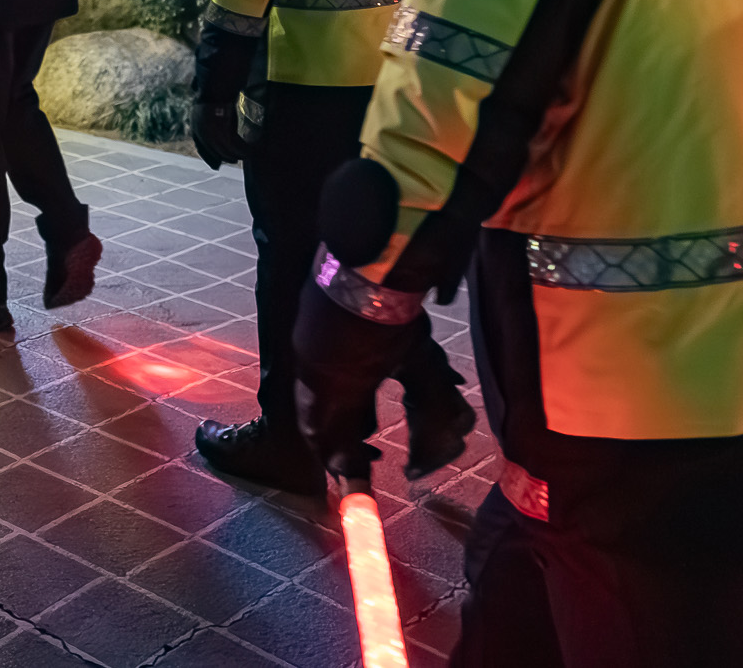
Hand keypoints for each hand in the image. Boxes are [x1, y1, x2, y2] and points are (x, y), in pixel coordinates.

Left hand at [191, 97, 247, 168]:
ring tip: (246, 155)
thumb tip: (214, 126)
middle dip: (226, 157)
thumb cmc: (213, 95)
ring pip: (227, 151)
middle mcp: (203, 133)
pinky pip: (236, 144)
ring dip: (237, 155)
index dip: (210, 157)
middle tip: (234, 160)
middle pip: (216, 152)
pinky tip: (250, 150)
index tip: (216, 164)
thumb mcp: (205, 109)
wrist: (217, 88)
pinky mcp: (226, 130)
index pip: (202, 149)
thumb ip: (206, 120)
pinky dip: (244, 149)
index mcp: (196, 128)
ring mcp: (214, 133)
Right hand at [294, 270, 416, 480]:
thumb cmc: (398, 311)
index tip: (359, 493)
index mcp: (333, 386)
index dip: (348, 472)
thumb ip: (426, 409)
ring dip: (336, 414)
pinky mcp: (306, 320)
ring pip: (313, 394)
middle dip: (337, 444)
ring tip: (367, 421)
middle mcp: (309, 368)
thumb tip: (438, 452)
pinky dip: (332, 386)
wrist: (372, 249)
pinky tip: (360, 379)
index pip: (332, 446)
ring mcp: (304, 341)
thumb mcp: (419, 362)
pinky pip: (313, 368)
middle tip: (363, 455)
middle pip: (315, 423)